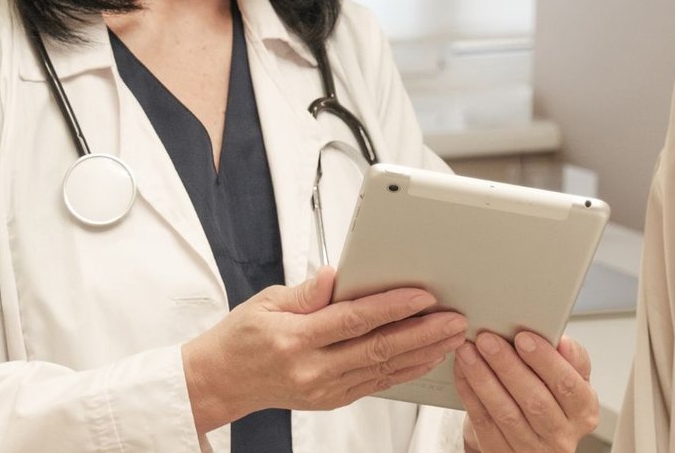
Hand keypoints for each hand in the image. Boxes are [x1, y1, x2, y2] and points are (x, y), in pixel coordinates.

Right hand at [180, 266, 467, 432]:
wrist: (220, 382)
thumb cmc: (240, 338)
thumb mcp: (266, 302)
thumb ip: (308, 291)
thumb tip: (338, 274)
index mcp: (295, 339)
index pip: (354, 320)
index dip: (392, 308)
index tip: (423, 296)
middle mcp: (312, 369)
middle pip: (378, 349)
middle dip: (422, 333)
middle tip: (454, 319)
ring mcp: (324, 390)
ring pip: (383, 370)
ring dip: (423, 353)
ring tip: (451, 337)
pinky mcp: (332, 400)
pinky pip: (376, 385)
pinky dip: (405, 371)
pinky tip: (426, 358)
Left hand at [455, 331, 596, 452]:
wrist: (534, 438)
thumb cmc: (553, 399)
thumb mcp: (571, 378)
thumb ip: (571, 358)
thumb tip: (563, 342)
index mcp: (583, 411)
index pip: (567, 384)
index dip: (545, 360)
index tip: (523, 337)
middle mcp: (561, 435)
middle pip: (534, 400)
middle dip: (507, 366)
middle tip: (488, 340)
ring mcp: (532, 449)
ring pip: (505, 413)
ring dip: (483, 379)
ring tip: (469, 352)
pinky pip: (484, 423)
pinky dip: (470, 394)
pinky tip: (464, 372)